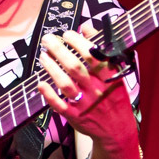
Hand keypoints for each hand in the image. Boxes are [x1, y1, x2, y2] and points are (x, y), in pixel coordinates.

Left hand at [35, 27, 137, 143]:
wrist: (118, 130)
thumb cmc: (114, 97)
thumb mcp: (116, 74)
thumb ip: (102, 50)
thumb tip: (87, 27)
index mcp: (109, 78)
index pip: (92, 56)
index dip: (78, 43)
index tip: (67, 34)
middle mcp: (97, 90)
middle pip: (75, 67)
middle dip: (59, 50)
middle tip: (47, 39)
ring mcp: (86, 105)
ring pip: (65, 84)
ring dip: (51, 68)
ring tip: (43, 56)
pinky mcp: (75, 117)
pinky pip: (60, 106)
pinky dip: (49, 95)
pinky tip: (40, 83)